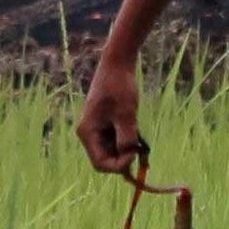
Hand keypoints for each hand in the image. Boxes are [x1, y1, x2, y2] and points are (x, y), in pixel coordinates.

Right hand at [78, 56, 147, 176]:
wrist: (117, 64)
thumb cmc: (119, 86)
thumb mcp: (126, 114)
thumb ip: (127, 138)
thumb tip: (130, 157)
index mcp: (88, 132)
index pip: (100, 163)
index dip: (119, 165)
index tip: (135, 154)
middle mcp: (89, 133)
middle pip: (105, 159)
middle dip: (123, 158)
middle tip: (140, 150)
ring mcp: (97, 129)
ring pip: (112, 151)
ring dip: (126, 149)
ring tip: (138, 135)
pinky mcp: (105, 123)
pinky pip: (115, 141)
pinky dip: (126, 140)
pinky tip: (135, 129)